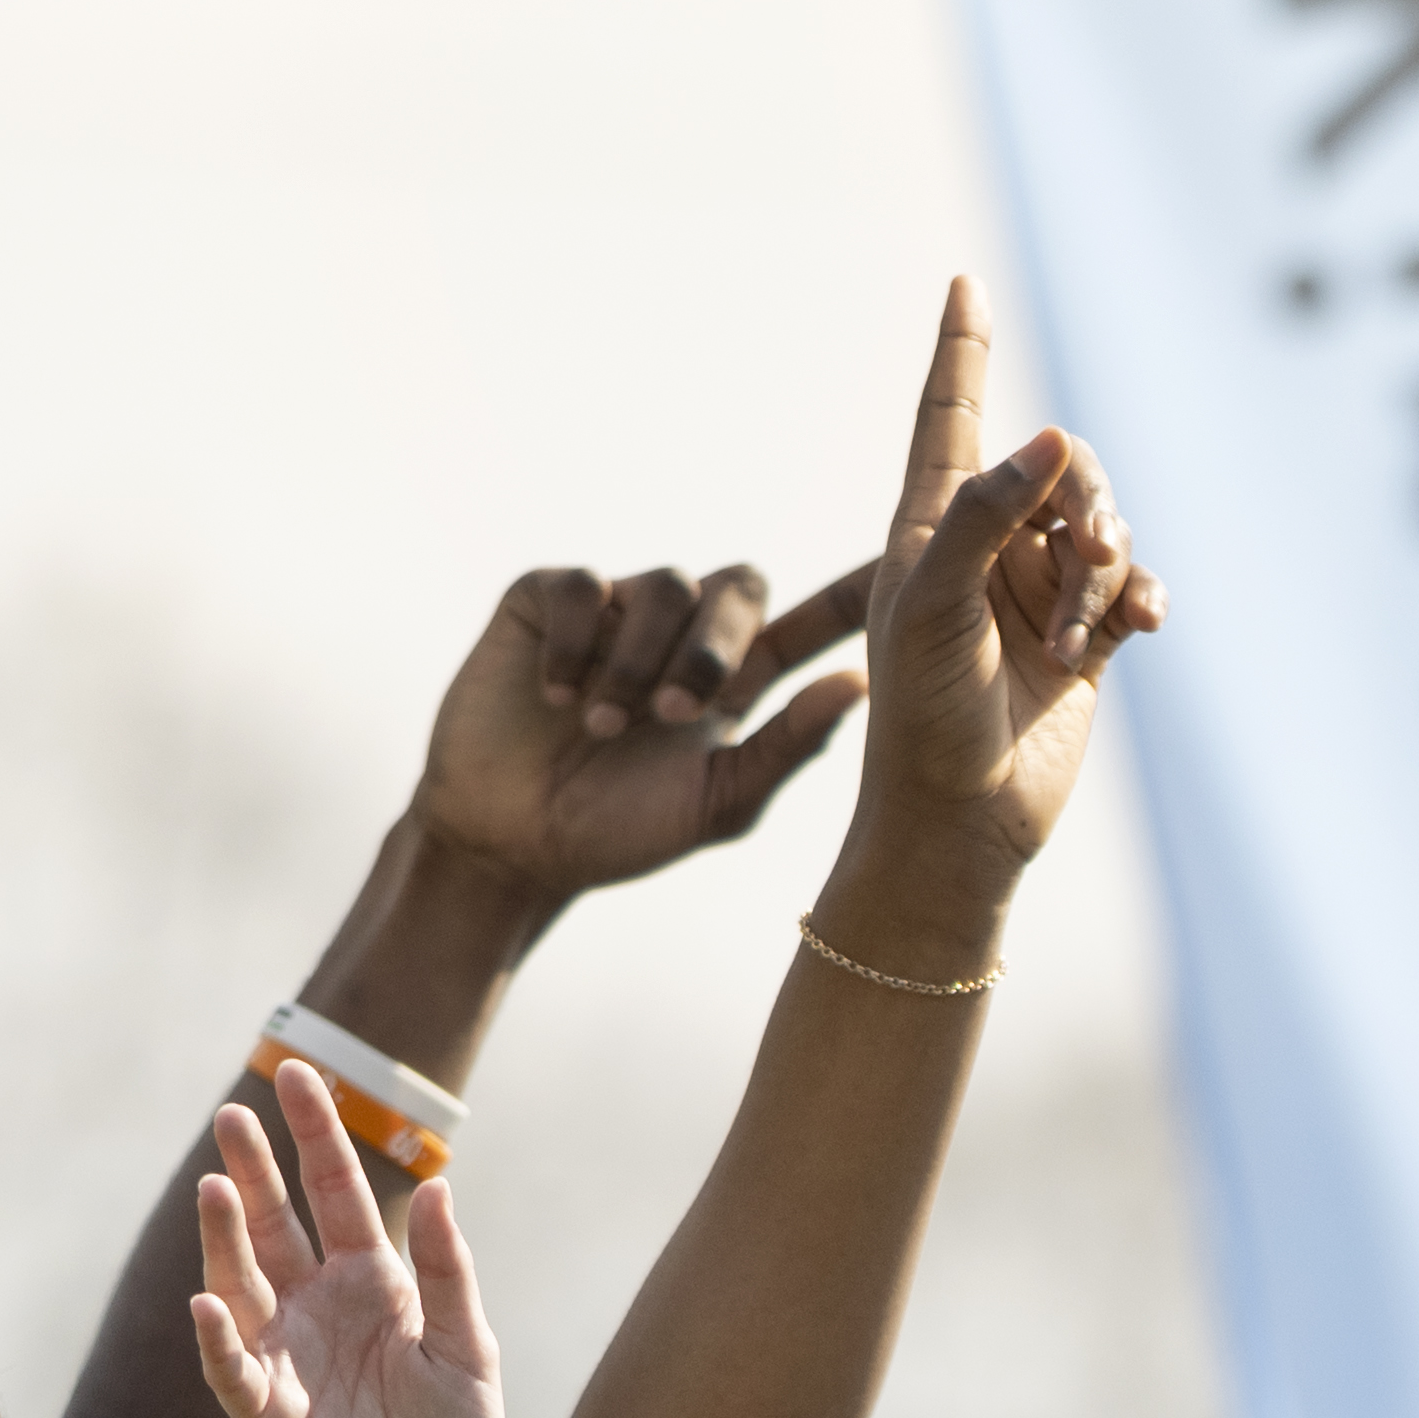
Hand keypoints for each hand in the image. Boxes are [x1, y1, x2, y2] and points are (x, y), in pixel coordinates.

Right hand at [181, 1069, 505, 1417]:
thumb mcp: (468, 1347)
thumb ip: (449, 1270)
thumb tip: (440, 1186)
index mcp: (373, 1286)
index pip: (338, 1195)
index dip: (317, 1137)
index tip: (299, 1074)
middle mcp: (319, 1311)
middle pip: (277, 1224)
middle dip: (256, 1170)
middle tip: (231, 1114)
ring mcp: (286, 1358)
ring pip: (242, 1281)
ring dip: (227, 1237)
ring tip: (218, 1186)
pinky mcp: (265, 1417)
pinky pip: (233, 1368)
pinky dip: (220, 1336)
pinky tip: (209, 1298)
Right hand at [404, 552, 870, 913]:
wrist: (512, 846)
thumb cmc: (617, 833)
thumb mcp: (719, 803)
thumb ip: (788, 745)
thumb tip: (864, 683)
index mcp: (736, 681)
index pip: (808, 624)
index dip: (849, 596)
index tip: (906, 571)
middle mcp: (681, 634)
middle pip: (739, 584)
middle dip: (716, 644)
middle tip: (680, 714)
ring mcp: (613, 611)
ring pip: (661, 586)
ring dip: (639, 661)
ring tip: (605, 727)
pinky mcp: (545, 602)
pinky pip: (582, 586)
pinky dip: (577, 643)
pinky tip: (559, 696)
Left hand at [842, 281, 1163, 911]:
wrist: (958, 822)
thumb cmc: (922, 717)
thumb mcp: (938, 604)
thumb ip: (990, 514)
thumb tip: (1056, 438)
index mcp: (931, 528)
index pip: (949, 417)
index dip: (962, 351)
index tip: (966, 285)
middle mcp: (987, 550)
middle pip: (1060, 472)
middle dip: (1086, 505)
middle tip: (1091, 555)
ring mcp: (1038, 595)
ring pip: (1103, 533)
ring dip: (1103, 577)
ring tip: (1076, 639)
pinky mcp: (1085, 644)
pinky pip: (1132, 588)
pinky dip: (1142, 597)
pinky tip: (1144, 625)